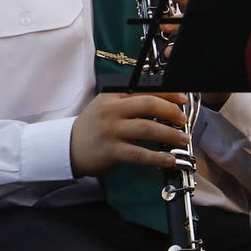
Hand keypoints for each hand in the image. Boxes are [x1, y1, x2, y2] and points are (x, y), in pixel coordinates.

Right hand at [70, 91, 188, 176]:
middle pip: (148, 105)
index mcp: (113, 97)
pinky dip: (157, 157)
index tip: (182, 99)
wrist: (68, 147)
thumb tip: (161, 107)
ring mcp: (111, 131)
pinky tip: (169, 160)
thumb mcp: (106, 107)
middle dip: (170, 111)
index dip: (167, 94)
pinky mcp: (112, 151)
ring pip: (147, 128)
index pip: (144, 90)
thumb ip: (128, 104)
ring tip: (182, 140)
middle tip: (182, 120)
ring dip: (169, 134)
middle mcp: (112, 111)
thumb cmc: (91, 128)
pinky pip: (139, 153)